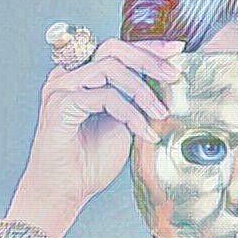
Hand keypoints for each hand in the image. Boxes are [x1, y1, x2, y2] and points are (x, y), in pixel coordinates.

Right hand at [7, 38, 183, 237]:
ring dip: (142, 90)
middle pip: (112, 49)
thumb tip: (166, 86)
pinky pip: (105, 96)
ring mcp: (62, 88)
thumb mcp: (124, 125)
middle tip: (172, 75)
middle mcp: (69, 77)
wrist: (67, 190)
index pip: (117, 51)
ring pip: (110, 67)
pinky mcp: (61, 104)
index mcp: (83, 79)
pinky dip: (130, 113)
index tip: (175, 50)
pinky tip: (144, 132)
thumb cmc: (90, 163)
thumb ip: (137, 101)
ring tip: (160, 113)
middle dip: (148, 59)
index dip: (147, 47)